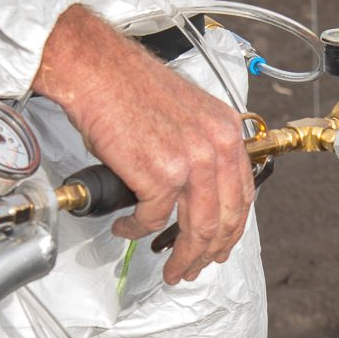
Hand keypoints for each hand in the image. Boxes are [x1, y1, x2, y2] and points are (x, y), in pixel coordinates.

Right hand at [33, 5, 252, 284]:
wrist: (96, 69)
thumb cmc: (128, 86)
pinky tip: (127, 227)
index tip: (221, 245)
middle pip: (224, 218)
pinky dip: (137, 230)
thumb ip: (199, 147)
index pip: (242, 193)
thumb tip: (194, 188)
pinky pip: (152, 219)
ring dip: (182, 256)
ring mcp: (191, 162)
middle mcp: (216, 146)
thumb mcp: (185, 112)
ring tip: (170, 268)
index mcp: (225, 130)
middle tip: (194, 267)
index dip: (232, 228)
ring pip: (196, 228)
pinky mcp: (160, 175)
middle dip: (209, 252)